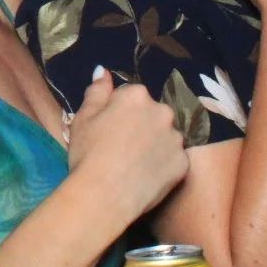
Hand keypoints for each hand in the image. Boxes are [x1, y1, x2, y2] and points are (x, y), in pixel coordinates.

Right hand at [66, 68, 189, 218]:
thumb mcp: (83, 117)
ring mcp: (176, 138)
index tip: (108, 129)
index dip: (117, 112)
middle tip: (122, 147)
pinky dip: (163, 165)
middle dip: (141, 125)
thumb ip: (97, 91)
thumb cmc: (89, 153)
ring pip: (165, 136)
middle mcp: (162, 111)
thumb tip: (103, 71)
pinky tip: (147, 176)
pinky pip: (174, 159)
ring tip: (135, 164)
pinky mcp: (184, 164)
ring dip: (155, 144)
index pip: (130, 96)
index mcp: (136, 96)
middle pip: (152, 114)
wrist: (104, 195)